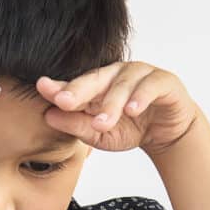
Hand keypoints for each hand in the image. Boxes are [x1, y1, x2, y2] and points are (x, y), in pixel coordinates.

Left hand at [35, 62, 199, 157]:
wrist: (167, 132)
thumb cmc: (131, 129)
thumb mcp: (100, 135)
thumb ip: (77, 126)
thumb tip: (48, 116)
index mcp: (96, 85)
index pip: (74, 84)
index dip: (59, 87)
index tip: (41, 88)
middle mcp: (115, 74)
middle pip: (94, 78)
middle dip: (78, 90)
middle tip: (63, 101)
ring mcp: (139, 74)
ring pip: (121, 85)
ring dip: (111, 104)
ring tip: (102, 123)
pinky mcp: (163, 80)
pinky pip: (150, 85)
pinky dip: (140, 97)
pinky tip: (132, 110)